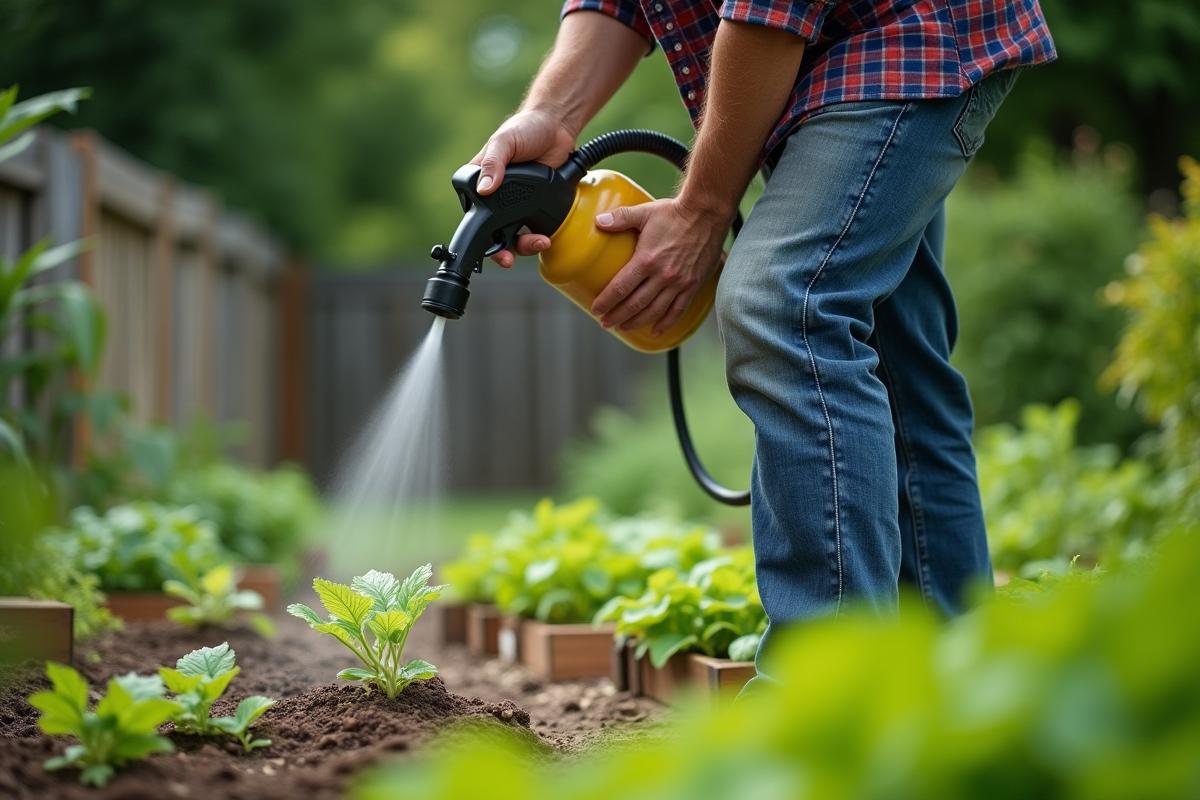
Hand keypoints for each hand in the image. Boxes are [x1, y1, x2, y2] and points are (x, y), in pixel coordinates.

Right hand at [471, 109, 575, 267]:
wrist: (557, 126)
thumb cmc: (525, 128)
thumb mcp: (504, 141)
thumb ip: (493, 162)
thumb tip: (484, 189)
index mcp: (479, 183)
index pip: (473, 215)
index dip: (479, 235)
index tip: (487, 247)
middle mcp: (495, 198)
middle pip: (493, 234)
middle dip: (502, 251)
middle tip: (509, 259)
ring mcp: (516, 205)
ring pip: (514, 237)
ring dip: (524, 246)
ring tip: (538, 243)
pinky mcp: (536, 207)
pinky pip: (534, 229)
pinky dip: (538, 238)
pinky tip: (545, 238)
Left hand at [590, 198, 731, 335]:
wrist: (708, 213)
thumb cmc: (675, 212)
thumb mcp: (644, 212)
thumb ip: (620, 218)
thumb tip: (598, 221)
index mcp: (646, 260)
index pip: (620, 288)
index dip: (606, 301)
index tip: (596, 309)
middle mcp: (662, 275)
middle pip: (634, 304)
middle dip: (617, 316)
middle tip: (605, 323)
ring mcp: (679, 282)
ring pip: (654, 311)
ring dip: (637, 322)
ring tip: (624, 328)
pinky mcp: (692, 285)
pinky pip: (678, 310)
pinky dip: (666, 323)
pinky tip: (656, 331)